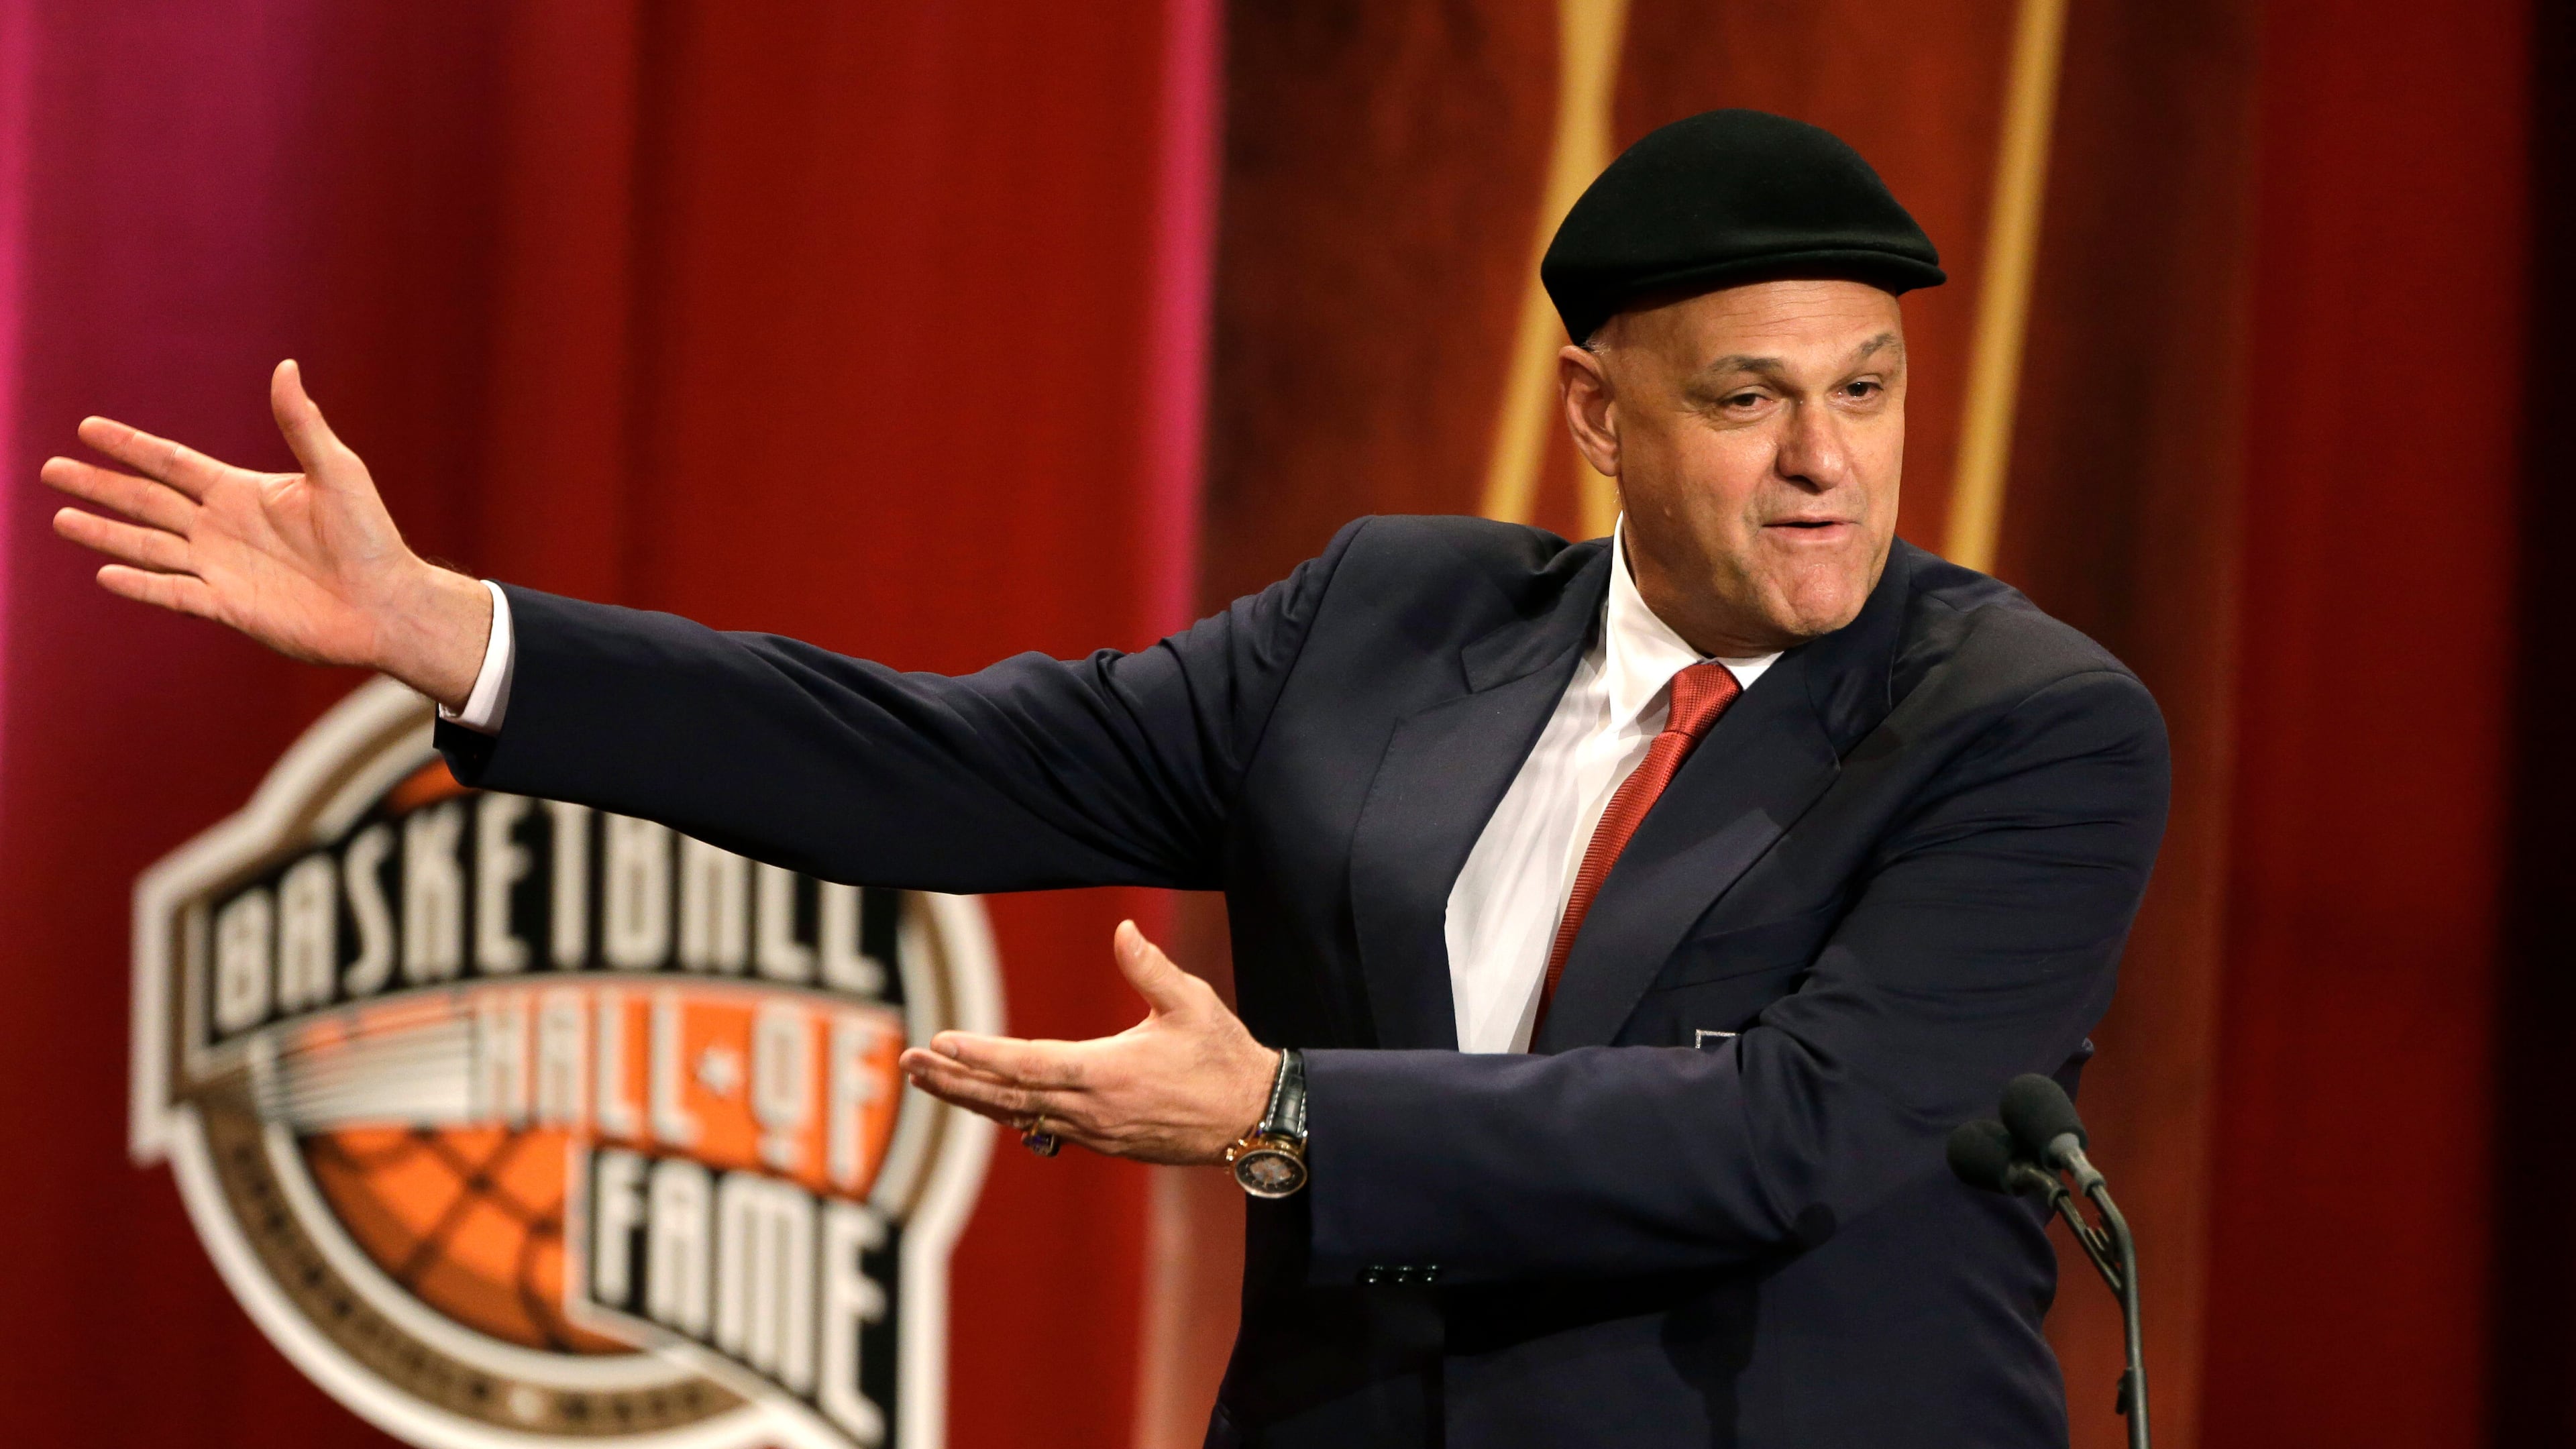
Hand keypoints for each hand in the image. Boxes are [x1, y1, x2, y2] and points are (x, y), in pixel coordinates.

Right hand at [42, 360, 491, 707]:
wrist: (388, 602)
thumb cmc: (371, 537)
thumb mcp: (337, 471)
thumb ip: (302, 424)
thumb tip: (287, 367)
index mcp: (241, 491)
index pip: (171, 463)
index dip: (130, 445)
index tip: (87, 427)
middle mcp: (222, 528)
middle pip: (146, 501)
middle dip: (99, 485)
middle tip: (50, 469)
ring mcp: (221, 568)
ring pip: (148, 546)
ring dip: (105, 532)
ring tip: (60, 518)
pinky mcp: (229, 607)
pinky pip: (173, 593)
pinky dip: (140, 584)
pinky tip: (105, 572)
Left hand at [899, 920, 1278, 1166]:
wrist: (1254, 1120)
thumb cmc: (1224, 1057)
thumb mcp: (1191, 1003)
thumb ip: (1150, 967)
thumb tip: (1121, 930)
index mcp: (1106, 1073)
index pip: (1027, 1064)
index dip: (980, 1056)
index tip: (939, 1044)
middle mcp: (1091, 1109)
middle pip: (1006, 1097)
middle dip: (953, 1081)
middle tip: (908, 1065)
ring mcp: (1096, 1132)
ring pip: (1018, 1115)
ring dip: (971, 1097)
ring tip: (930, 1080)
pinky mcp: (1105, 1142)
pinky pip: (1042, 1126)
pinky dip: (1006, 1111)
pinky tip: (986, 1100)